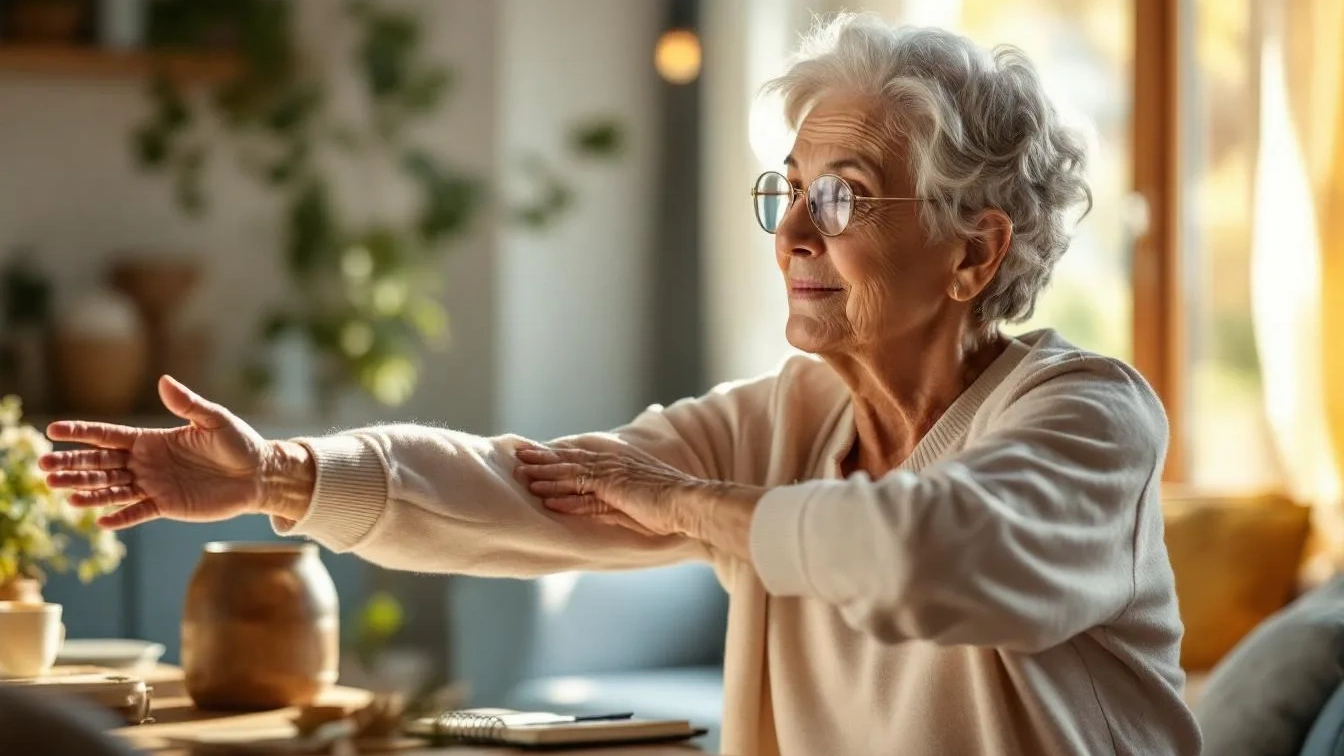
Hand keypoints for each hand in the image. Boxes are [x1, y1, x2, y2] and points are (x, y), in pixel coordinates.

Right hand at [40, 376, 310, 529]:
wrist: (259, 474)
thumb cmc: (238, 442)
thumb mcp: (214, 419)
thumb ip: (187, 404)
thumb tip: (164, 381)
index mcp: (152, 439)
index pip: (108, 436)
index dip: (81, 433)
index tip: (52, 430)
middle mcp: (147, 462)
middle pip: (101, 464)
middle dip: (72, 465)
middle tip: (43, 466)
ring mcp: (154, 485)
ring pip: (112, 489)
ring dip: (87, 491)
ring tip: (61, 493)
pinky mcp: (167, 506)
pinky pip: (138, 512)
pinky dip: (120, 516)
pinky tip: (99, 520)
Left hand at [513, 445, 699, 537]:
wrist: (689, 502)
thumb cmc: (669, 505)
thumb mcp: (635, 502)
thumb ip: (611, 501)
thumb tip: (589, 505)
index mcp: (618, 464)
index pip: (580, 458)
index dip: (557, 456)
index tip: (537, 454)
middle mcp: (612, 464)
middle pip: (570, 460)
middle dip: (543, 458)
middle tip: (519, 456)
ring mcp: (612, 474)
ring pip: (571, 471)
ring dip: (545, 474)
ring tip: (522, 475)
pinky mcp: (614, 486)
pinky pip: (583, 489)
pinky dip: (563, 494)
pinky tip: (545, 499)